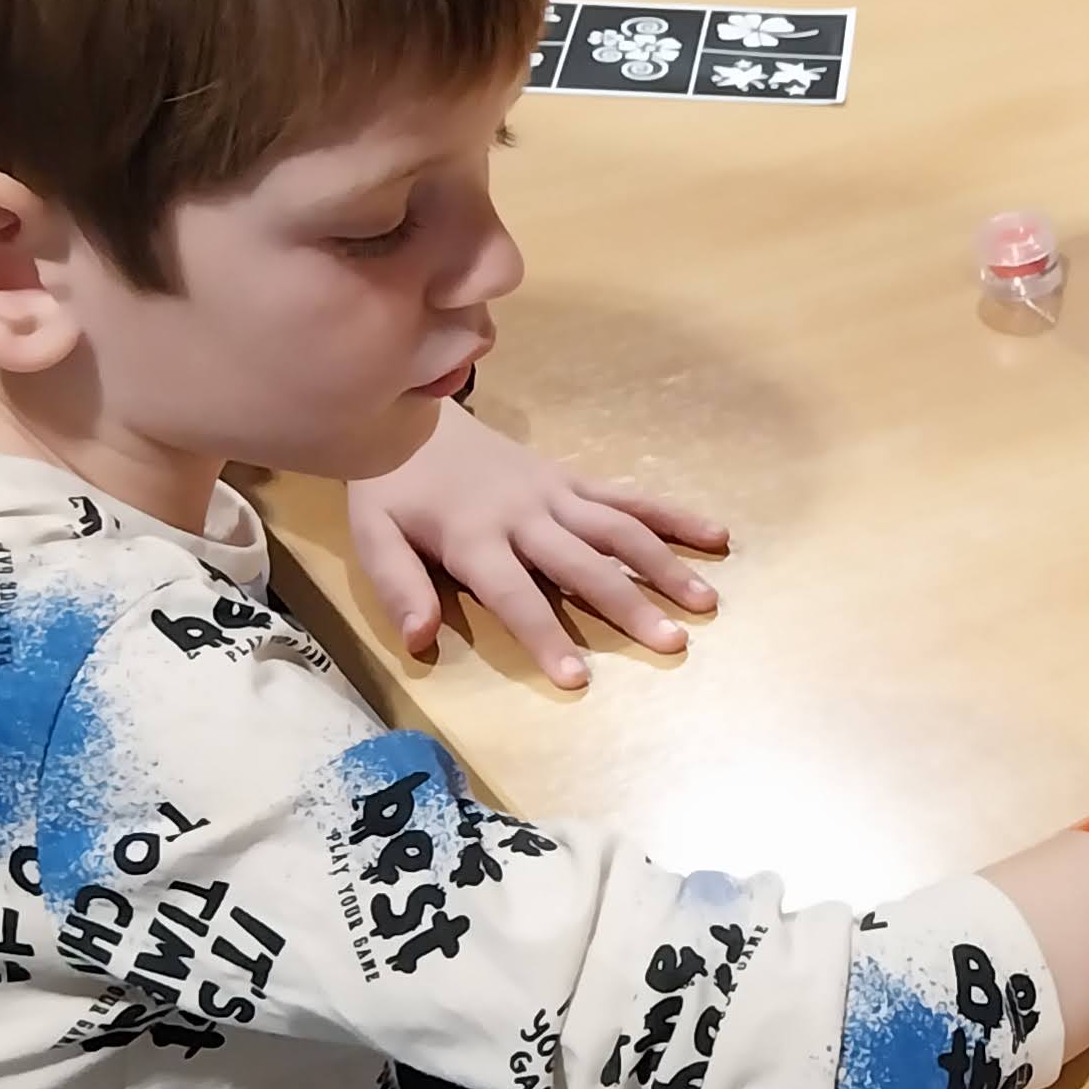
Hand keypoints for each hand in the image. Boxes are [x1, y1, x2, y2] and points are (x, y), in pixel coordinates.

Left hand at [341, 405, 726, 688]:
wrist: (412, 410)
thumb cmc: (392, 485)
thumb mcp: (372, 535)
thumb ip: (398, 586)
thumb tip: (420, 640)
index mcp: (474, 537)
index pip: (515, 596)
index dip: (545, 636)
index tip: (578, 678)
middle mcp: (525, 515)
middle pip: (584, 565)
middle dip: (628, 605)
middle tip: (671, 643)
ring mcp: (557, 494)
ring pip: (620, 529)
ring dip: (665, 564)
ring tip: (705, 601)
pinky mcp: (573, 479)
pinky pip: (629, 499)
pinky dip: (673, 516)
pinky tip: (715, 535)